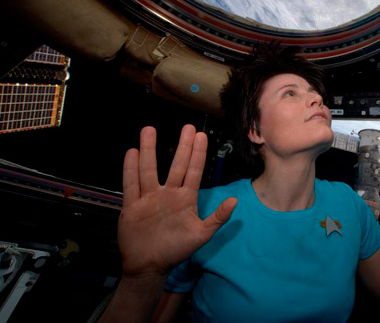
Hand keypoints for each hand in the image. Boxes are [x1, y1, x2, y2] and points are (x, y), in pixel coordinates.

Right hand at [119, 125, 236, 276]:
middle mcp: (168, 194)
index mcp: (185, 199)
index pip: (193, 171)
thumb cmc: (176, 250)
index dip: (197, 153)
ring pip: (149, 169)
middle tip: (187, 127)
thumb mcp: (201, 235)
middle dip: (182, 146)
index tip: (201, 135)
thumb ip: (217, 218)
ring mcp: (149, 198)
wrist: (149, 266)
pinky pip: (131, 184)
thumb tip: (234, 201)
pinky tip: (132, 153)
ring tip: (149, 130)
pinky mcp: (132, 206)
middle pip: (175, 165)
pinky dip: (130, 170)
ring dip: (149, 150)